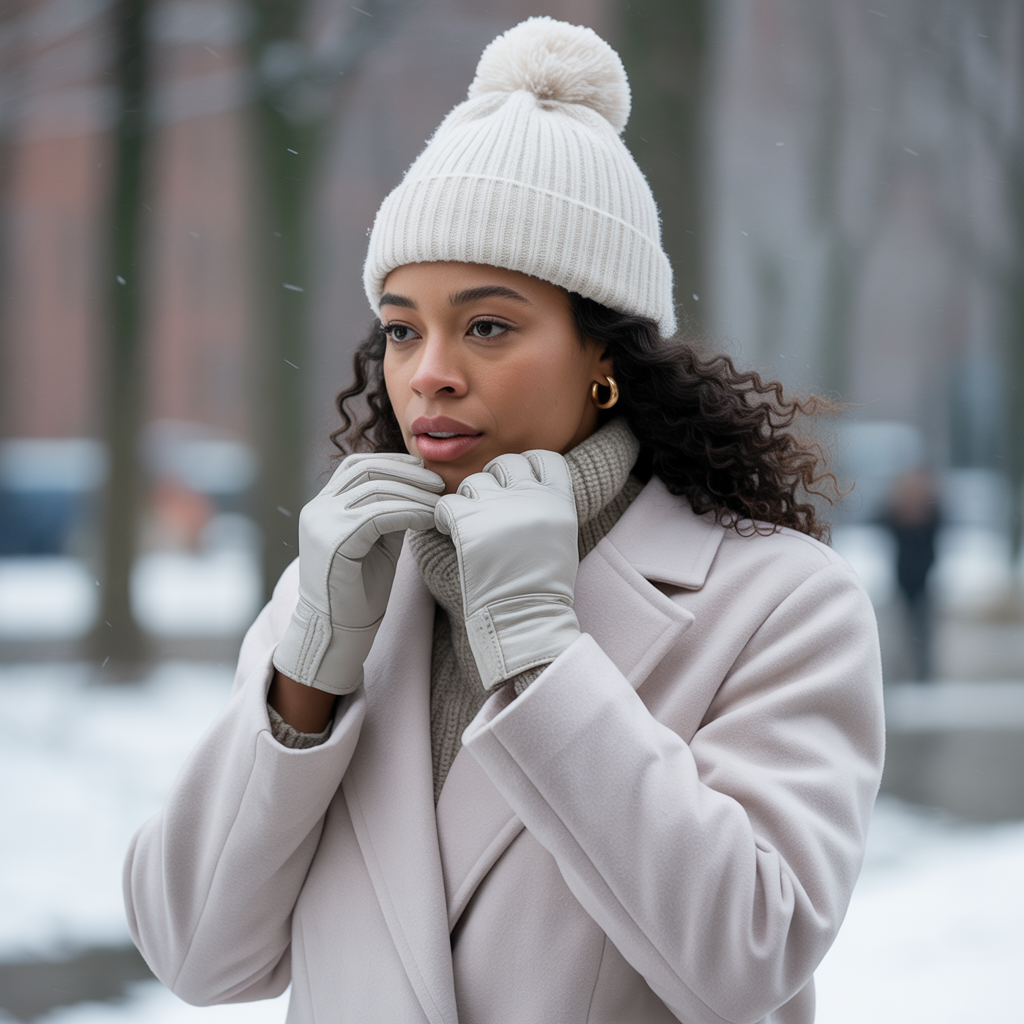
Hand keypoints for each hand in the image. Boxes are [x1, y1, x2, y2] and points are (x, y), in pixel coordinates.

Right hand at [273, 453, 443, 693]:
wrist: (337, 631)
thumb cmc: (360, 591)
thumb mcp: (375, 540)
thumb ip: (387, 512)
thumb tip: (419, 487)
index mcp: (323, 506)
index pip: (357, 466)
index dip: (393, 463)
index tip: (424, 471)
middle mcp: (317, 509)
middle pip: (367, 471)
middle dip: (408, 474)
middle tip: (439, 484)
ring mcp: (322, 523)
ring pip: (376, 490)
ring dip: (414, 494)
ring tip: (439, 504)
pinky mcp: (334, 541)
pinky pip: (379, 515)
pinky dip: (409, 513)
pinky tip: (428, 520)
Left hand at [434, 450, 580, 689]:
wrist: (525, 620)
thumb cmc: (543, 589)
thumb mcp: (562, 539)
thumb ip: (546, 508)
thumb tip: (527, 489)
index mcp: (559, 501)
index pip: (545, 459)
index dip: (528, 469)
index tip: (516, 485)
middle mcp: (530, 497)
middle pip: (505, 465)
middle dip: (495, 482)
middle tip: (489, 510)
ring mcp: (498, 507)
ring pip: (473, 482)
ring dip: (469, 502)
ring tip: (471, 530)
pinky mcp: (468, 522)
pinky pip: (446, 503)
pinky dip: (444, 518)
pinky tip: (451, 535)